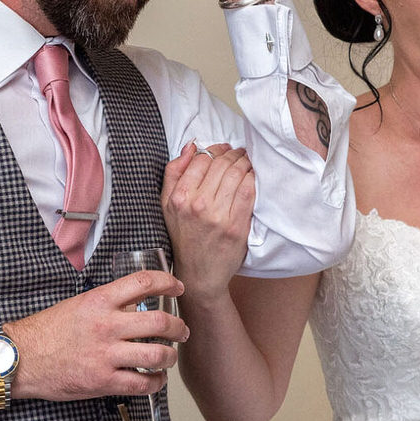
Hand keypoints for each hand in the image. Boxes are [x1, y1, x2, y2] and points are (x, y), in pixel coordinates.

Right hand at [7, 271, 187, 400]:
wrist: (21, 358)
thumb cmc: (47, 331)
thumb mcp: (79, 304)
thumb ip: (109, 302)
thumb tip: (136, 301)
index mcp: (100, 300)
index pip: (144, 282)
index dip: (168, 282)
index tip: (177, 287)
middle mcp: (106, 326)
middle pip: (159, 322)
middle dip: (178, 327)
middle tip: (182, 330)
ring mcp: (105, 355)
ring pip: (156, 355)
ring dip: (170, 356)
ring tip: (169, 356)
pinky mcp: (102, 382)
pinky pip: (141, 384)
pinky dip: (155, 383)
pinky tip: (156, 379)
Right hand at [161, 143, 255, 297]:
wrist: (198, 274)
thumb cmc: (183, 237)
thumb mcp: (166, 205)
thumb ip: (174, 172)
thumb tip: (191, 146)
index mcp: (179, 198)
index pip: (201, 160)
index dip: (214, 150)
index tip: (222, 149)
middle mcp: (197, 205)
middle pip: (221, 164)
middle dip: (233, 153)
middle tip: (238, 152)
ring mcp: (218, 216)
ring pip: (236, 174)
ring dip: (245, 162)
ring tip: (246, 161)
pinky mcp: (236, 226)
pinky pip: (249, 191)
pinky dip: (253, 178)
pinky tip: (252, 176)